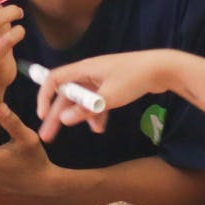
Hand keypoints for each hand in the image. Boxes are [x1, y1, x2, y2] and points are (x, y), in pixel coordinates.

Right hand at [33, 50, 180, 141]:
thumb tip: (63, 120)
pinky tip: (99, 128)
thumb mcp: (109, 97)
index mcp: (83, 69)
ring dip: (75, 117)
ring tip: (67, 135)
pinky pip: (96, 101)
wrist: (162, 68)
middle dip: (56, 115)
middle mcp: (88, 72)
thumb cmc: (134, 78)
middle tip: (46, 135)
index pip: (54, 80)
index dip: (45, 97)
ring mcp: (100, 79)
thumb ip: (86, 110)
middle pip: (65, 94)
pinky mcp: (111, 86)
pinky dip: (94, 114)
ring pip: (81, 100)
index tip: (42, 116)